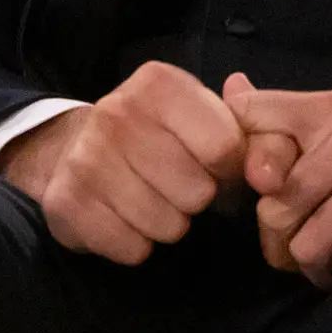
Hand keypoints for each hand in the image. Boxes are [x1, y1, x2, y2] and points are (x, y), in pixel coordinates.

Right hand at [0, 60, 247, 266]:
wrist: (70, 149)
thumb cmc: (152, 133)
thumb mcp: (196, 111)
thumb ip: (239, 121)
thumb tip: (265, 128)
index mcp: (158, 84)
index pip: (225, 146)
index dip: (233, 168)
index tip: (219, 167)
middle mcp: (117, 114)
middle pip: (199, 192)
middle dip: (198, 198)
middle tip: (178, 185)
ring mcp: (87, 159)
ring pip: (169, 226)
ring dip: (169, 223)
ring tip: (152, 200)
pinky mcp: (66, 203)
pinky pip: (133, 249)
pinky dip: (137, 244)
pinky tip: (125, 218)